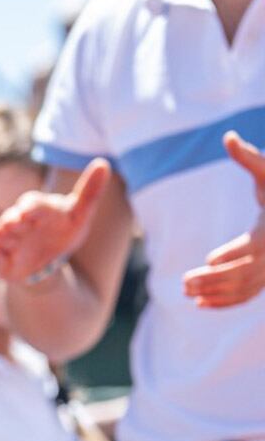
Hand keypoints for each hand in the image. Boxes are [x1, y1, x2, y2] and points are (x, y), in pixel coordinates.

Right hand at [0, 158, 113, 283]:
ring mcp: (8, 240)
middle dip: (10, 220)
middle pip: (10, 218)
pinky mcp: (1, 259)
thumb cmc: (64, 231)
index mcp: (37, 209)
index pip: (31, 202)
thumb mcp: (80, 213)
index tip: (28, 212)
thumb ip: (90, 191)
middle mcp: (18, 223)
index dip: (29, 207)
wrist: (49, 260)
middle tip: (12, 223)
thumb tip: (103, 163)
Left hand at [181, 132, 264, 309]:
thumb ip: (248, 157)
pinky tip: (199, 304)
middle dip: (215, 280)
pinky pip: (247, 295)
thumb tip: (228, 136)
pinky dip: (225, 302)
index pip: (255, 246)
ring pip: (244, 288)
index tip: (209, 259)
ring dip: (215, 293)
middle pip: (246, 273)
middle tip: (184, 282)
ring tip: (185, 291)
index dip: (234, 253)